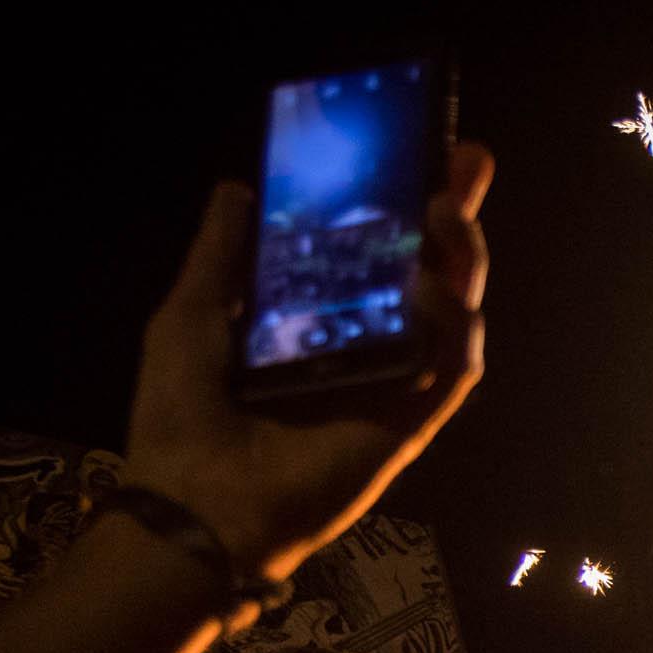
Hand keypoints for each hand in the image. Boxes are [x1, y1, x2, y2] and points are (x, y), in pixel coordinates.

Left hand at [122, 144, 492, 586]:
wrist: (195, 503)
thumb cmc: (183, 416)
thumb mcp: (192, 313)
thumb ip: (222, 254)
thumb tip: (236, 187)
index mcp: (321, 322)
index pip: (378, 252)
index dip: (406, 203)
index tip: (424, 149)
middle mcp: (368, 349)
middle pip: (433, 271)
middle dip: (458, 213)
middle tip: (469, 158)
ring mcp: (394, 386)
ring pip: (457, 312)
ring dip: (462, 257)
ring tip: (443, 208)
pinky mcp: (410, 423)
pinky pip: (453, 366)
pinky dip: (452, 322)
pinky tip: (426, 283)